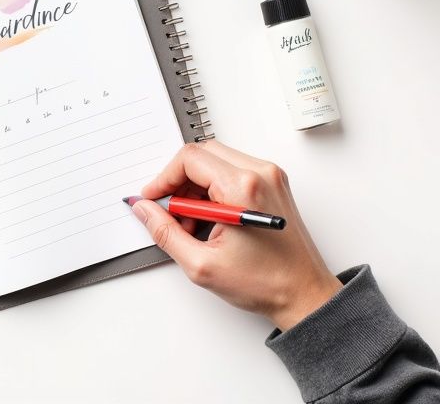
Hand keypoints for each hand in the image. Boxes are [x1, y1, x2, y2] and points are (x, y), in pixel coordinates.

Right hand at [132, 141, 341, 330]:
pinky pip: (232, 173)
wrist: (305, 295)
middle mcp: (261, 175)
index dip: (163, 178)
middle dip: (178, 182)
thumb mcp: (201, 264)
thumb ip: (165, 232)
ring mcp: (270, 178)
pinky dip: (213, 191)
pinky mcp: (273, 186)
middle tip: (170, 211)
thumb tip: (144, 210)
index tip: (153, 199)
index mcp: (243, 188)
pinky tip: (209, 221)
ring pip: (216, 162)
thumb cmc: (266, 283)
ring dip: (195, 188)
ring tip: (192, 224)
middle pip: (202, 155)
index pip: (189, 159)